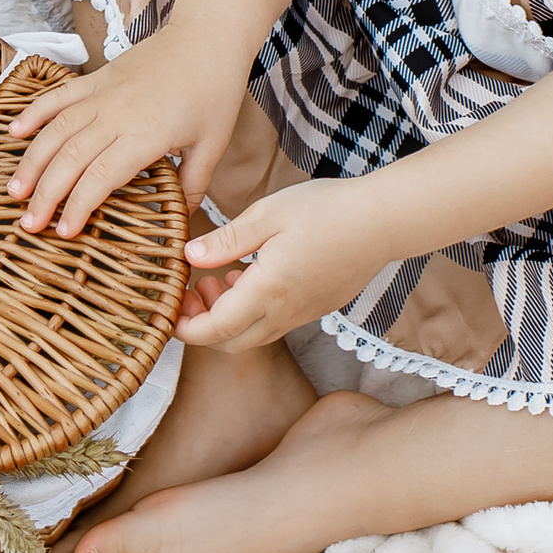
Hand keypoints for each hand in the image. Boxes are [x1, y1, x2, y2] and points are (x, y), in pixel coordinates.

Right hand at [3, 23, 247, 237]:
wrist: (208, 35)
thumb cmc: (214, 91)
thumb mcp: (213, 145)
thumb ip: (193, 186)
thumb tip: (182, 222)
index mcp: (146, 134)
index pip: (101, 176)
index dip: (78, 206)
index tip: (64, 232)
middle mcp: (117, 113)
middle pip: (70, 157)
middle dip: (46, 194)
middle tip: (29, 224)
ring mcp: (103, 92)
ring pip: (57, 129)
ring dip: (32, 160)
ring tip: (14, 190)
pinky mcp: (98, 76)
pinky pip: (60, 95)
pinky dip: (35, 112)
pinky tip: (14, 132)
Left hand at [176, 177, 392, 351]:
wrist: (382, 221)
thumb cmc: (326, 210)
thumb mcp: (268, 214)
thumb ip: (226, 240)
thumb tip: (189, 257)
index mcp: (267, 291)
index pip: (214, 331)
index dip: (184, 328)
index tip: (169, 308)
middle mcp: (284, 312)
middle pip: (231, 342)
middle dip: (202, 326)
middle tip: (191, 291)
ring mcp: (304, 314)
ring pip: (254, 335)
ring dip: (228, 318)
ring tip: (219, 278)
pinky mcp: (317, 308)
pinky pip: (276, 323)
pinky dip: (253, 311)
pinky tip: (253, 276)